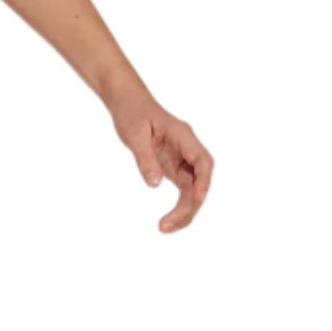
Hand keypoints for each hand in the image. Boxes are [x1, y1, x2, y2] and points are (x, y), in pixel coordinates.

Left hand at [112, 97, 213, 232]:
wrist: (127, 102)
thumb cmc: (132, 112)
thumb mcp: (134, 134)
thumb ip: (145, 159)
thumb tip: (154, 184)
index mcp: (183, 136)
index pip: (202, 161)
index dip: (204, 182)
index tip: (196, 200)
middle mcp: (187, 149)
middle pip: (199, 182)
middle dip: (189, 206)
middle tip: (168, 225)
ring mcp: (182, 159)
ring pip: (192, 189)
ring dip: (184, 210)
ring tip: (165, 228)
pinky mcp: (173, 167)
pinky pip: (182, 190)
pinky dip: (178, 206)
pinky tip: (167, 220)